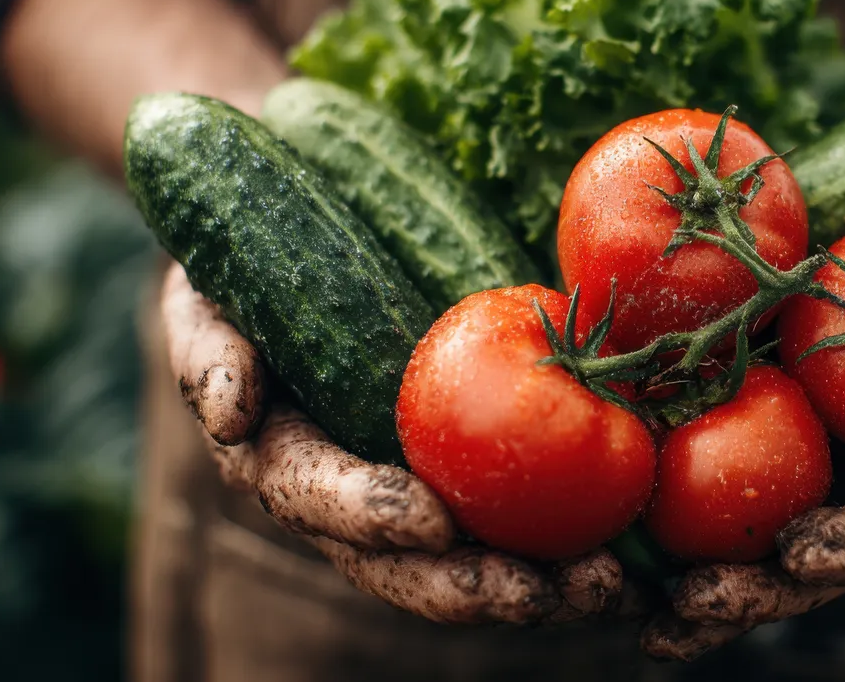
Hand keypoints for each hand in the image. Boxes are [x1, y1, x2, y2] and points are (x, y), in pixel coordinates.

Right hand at [160, 263, 623, 624]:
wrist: (311, 251)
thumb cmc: (250, 272)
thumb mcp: (212, 295)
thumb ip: (210, 349)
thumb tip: (233, 413)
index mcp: (290, 462)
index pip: (326, 501)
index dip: (373, 517)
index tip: (434, 521)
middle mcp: (357, 498)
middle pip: (409, 564)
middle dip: (475, 587)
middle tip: (546, 593)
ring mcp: (421, 490)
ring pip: (478, 560)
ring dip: (544, 585)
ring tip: (608, 589)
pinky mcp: (480, 470)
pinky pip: (527, 518)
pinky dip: (577, 543)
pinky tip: (634, 554)